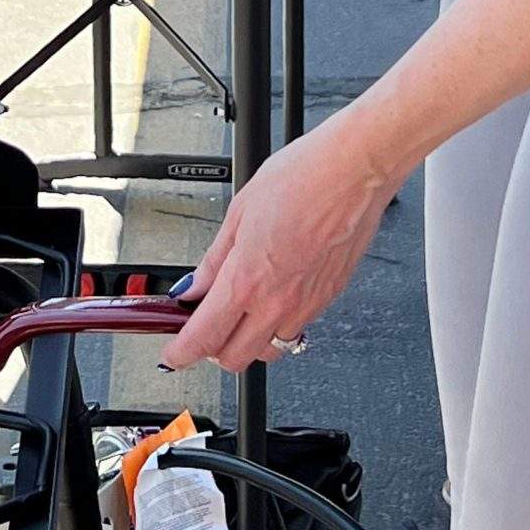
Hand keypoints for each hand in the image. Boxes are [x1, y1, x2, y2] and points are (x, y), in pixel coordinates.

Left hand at [161, 121, 398, 373]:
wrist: (354, 171)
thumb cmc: (302, 178)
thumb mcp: (239, 212)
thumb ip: (214, 260)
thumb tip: (194, 287)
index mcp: (246, 280)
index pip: (204, 338)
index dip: (181, 352)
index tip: (174, 352)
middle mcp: (277, 302)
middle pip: (235, 359)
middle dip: (213, 350)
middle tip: (205, 325)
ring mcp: (306, 305)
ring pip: (269, 350)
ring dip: (250, 341)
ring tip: (242, 312)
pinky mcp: (329, 299)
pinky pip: (298, 328)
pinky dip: (279, 324)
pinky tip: (275, 295)